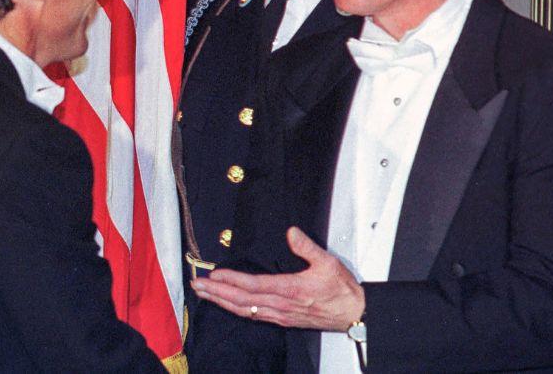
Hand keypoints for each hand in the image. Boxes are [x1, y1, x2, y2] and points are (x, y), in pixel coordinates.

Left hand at [190, 226, 364, 331]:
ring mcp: (280, 315)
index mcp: (290, 290)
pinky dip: (237, 310)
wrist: (354, 314)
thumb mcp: (328, 263)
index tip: (215, 275)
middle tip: (198, 286)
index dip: (232, 281)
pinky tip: (227, 306)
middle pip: (242, 300)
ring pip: (245, 310)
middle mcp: (281, 305)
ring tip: (205, 294)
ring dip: (222, 302)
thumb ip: (307, 247)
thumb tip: (291, 232)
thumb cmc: (341, 290)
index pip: (254, 285)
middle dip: (217, 293)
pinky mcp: (283, 320)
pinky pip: (254, 316)